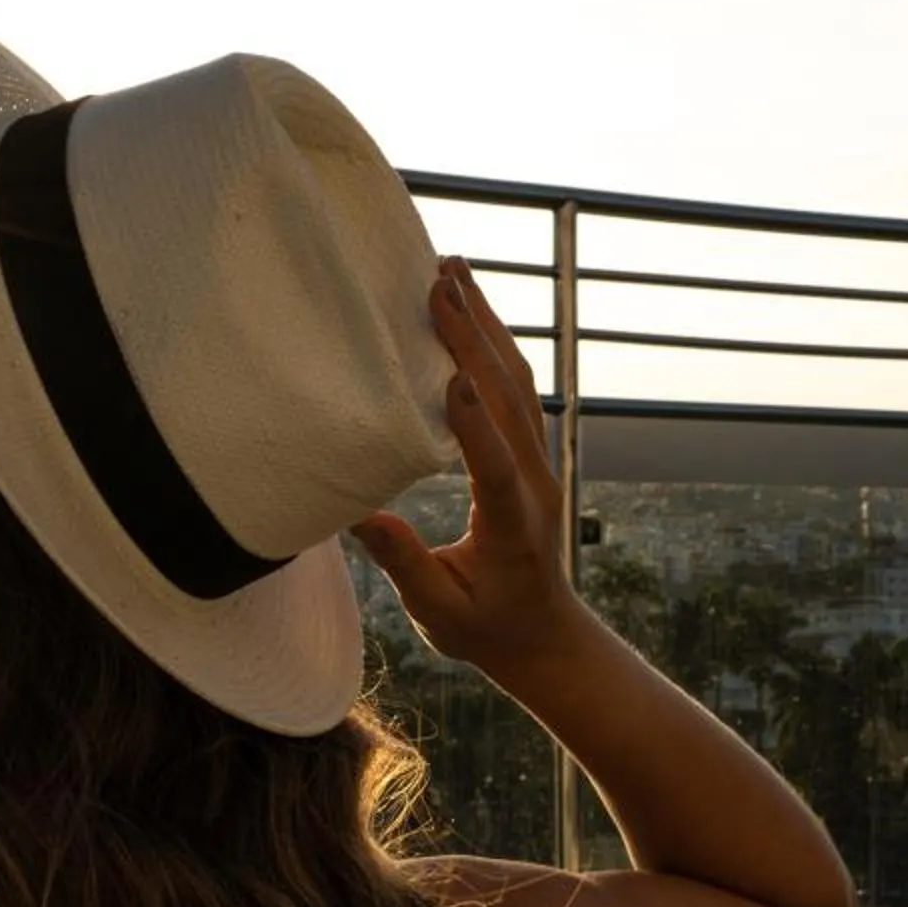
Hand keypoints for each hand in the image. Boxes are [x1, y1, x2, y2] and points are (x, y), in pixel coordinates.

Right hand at [351, 257, 590, 677]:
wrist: (545, 635)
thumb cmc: (487, 629)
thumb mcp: (440, 614)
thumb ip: (405, 567)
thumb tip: (362, 519)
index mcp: (512, 523)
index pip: (495, 465)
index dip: (475, 422)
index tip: (452, 377)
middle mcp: (534, 482)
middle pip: (510, 398)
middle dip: (475, 336)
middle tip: (440, 280)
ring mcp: (539, 463)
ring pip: (518, 381)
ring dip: (486, 323)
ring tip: (453, 271)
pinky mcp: (532, 453)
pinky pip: (516, 387)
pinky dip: (492, 342)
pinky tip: (467, 309)